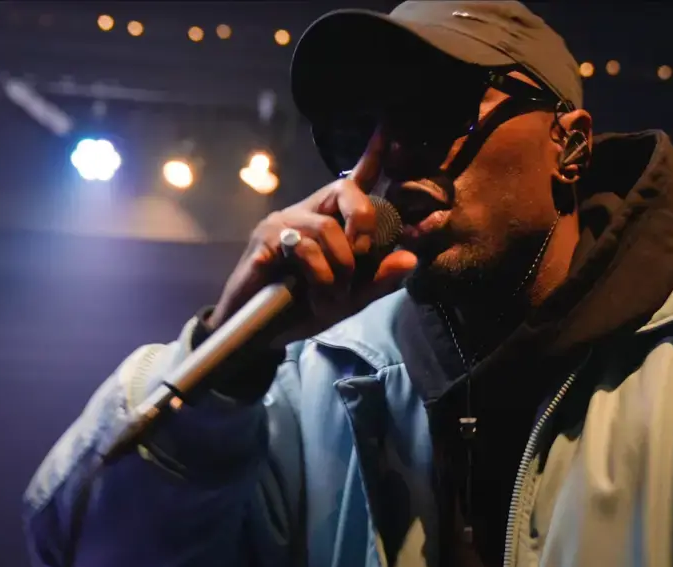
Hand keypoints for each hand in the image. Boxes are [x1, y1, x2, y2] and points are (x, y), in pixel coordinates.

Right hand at [207, 130, 416, 344]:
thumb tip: (412, 258)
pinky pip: (304, 247)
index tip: (389, 127)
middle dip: (365, 223)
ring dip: (340, 267)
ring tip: (332, 293)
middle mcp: (306, 213)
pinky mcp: (263, 239)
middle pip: (347, 190)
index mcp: (329, 220)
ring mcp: (282, 222)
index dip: (373, 155)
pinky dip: (318, 276)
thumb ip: (380, 280)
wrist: (260, 332)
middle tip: (362, 256)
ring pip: (328, 228)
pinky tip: (312, 293)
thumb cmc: (302, 309)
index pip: (355, 182)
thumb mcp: (350, 298)